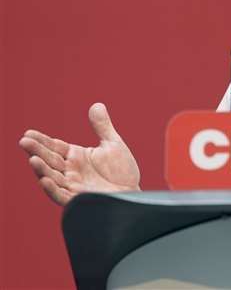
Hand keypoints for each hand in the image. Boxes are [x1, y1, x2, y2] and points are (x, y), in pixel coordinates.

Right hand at [19, 103, 140, 205]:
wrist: (131, 193)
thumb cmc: (121, 170)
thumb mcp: (112, 144)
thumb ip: (102, 127)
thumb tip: (97, 105)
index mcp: (76, 156)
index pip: (55, 146)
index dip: (42, 141)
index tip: (28, 133)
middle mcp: (71, 170)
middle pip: (50, 160)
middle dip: (37, 151)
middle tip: (24, 142)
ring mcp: (73, 185)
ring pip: (53, 177)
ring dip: (42, 169)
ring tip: (33, 159)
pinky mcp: (78, 199)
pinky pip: (62, 195)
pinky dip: (53, 189)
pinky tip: (45, 180)